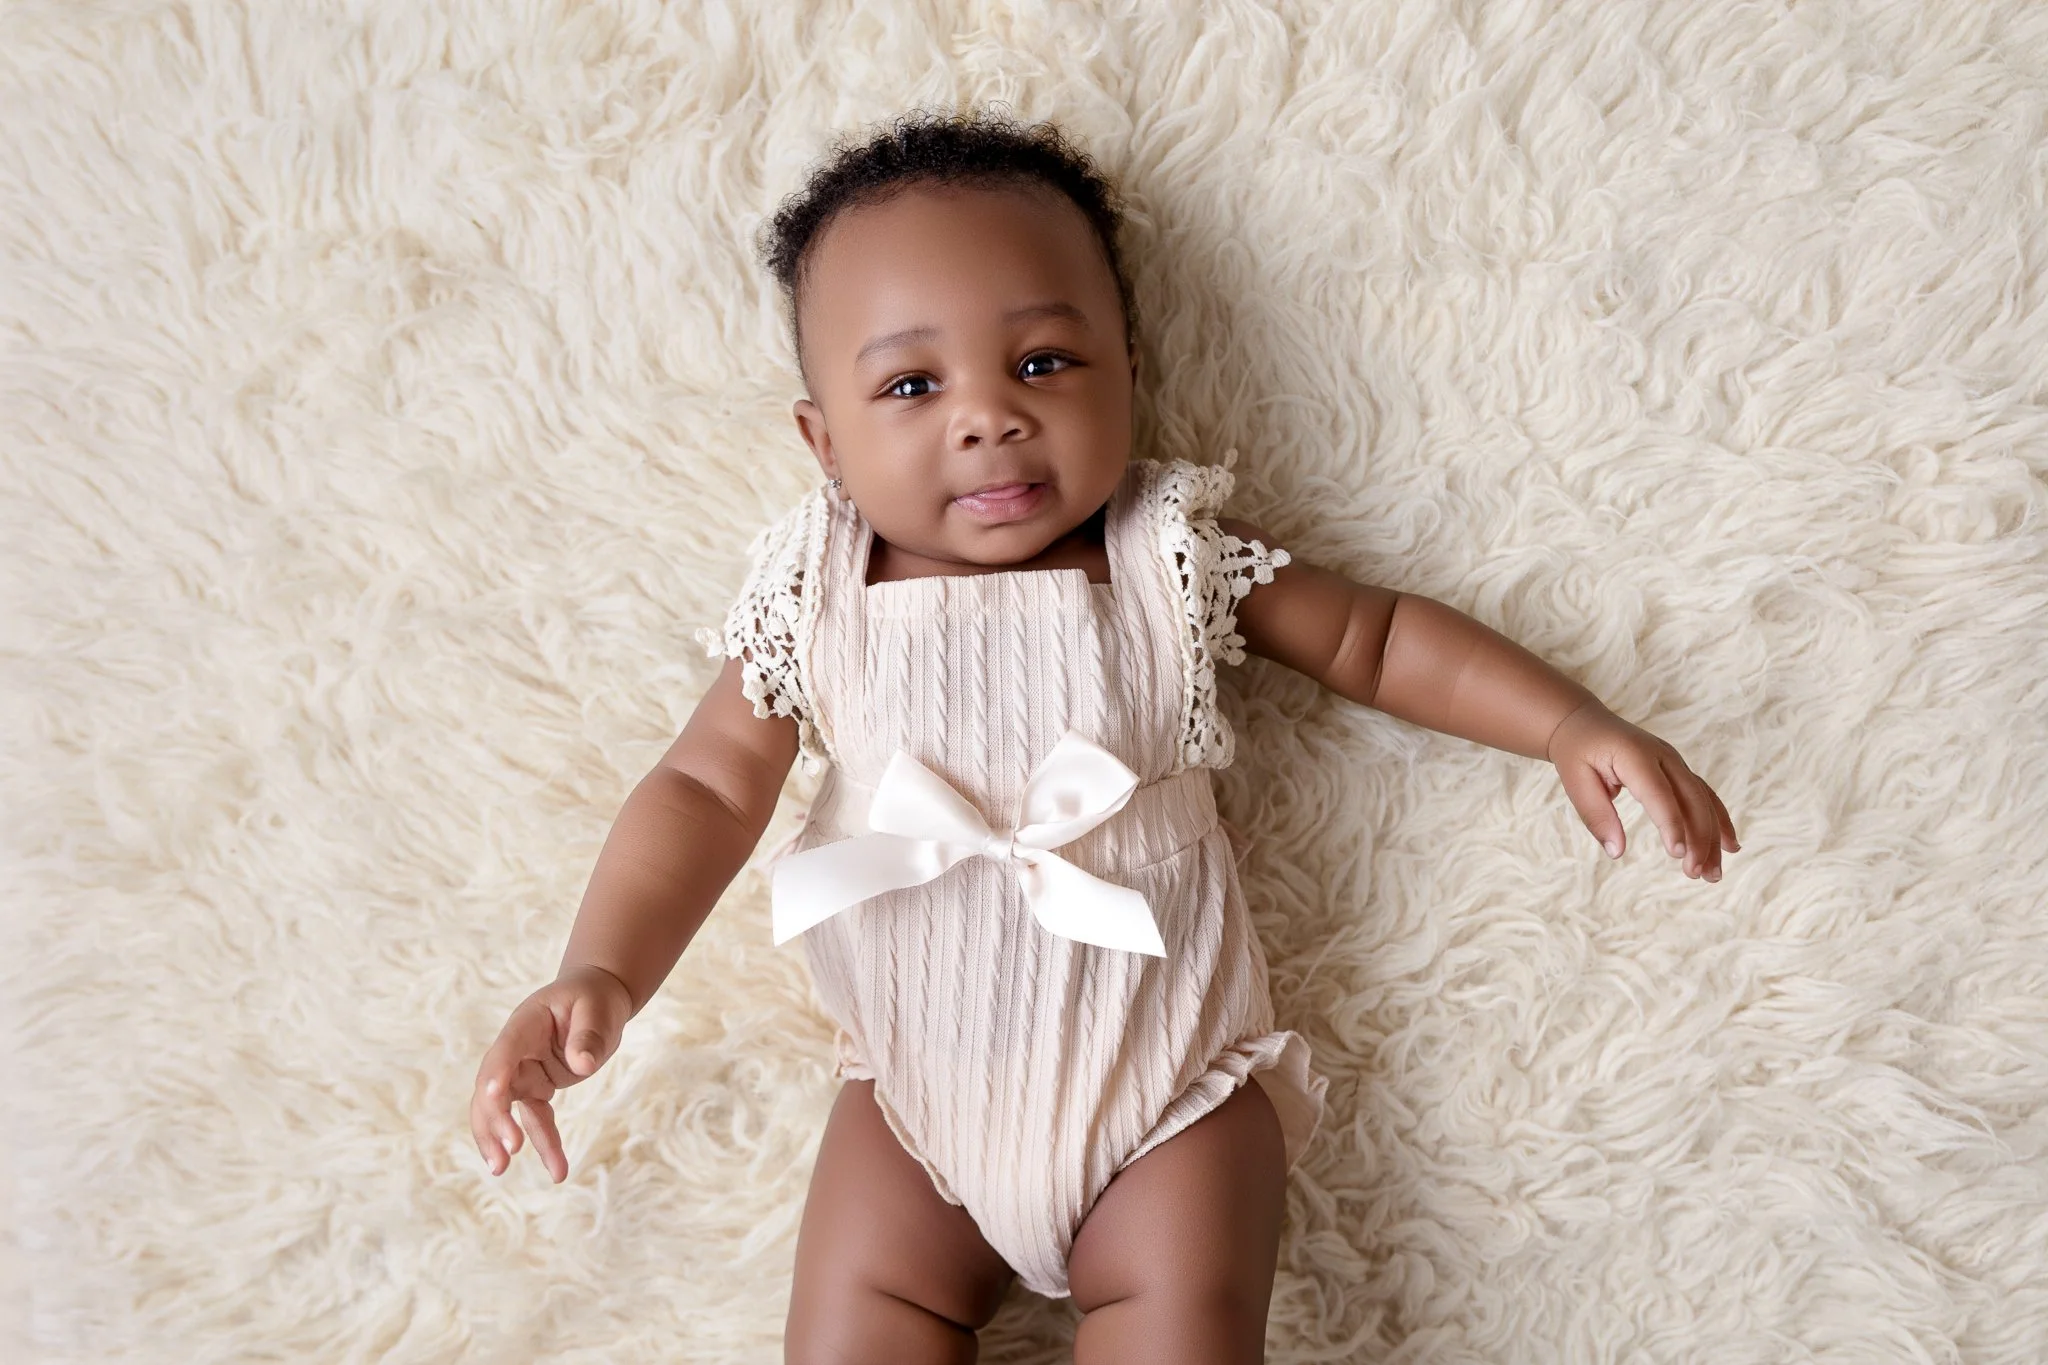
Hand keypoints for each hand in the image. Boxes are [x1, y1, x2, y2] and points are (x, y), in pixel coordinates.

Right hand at [470, 964, 632, 1181]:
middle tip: (505, 1153)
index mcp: (525, 1024)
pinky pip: (535, 1120)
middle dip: (493, 1121)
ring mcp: (522, 1073)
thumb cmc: (593, 999)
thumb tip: (581, 1065)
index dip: (496, 1074)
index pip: (505, 1051)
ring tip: (501, 1171)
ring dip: (502, 1141)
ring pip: (503, 1111)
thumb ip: (588, 1035)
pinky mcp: (536, 1089)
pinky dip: (542, 1144)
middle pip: (492, 1088)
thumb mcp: (597, 1009)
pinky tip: (556, 1170)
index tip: (492, 1097)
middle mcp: (515, 1052)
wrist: (595, 998)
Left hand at [1547, 702, 1739, 880]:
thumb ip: (1596, 816)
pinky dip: (1718, 821)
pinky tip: (1729, 847)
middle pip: (1691, 798)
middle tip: (1696, 874)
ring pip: (1704, 800)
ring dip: (1713, 837)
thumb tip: (1616, 852)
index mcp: (1635, 755)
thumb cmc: (1577, 753)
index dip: (1671, 824)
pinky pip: (1704, 796)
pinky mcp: (1679, 770)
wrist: (1584, 723)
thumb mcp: (1575, 782)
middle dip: (1699, 838)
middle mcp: (1663, 756)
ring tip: (1713, 874)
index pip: (1659, 793)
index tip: (1678, 855)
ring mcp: (1675, 762)